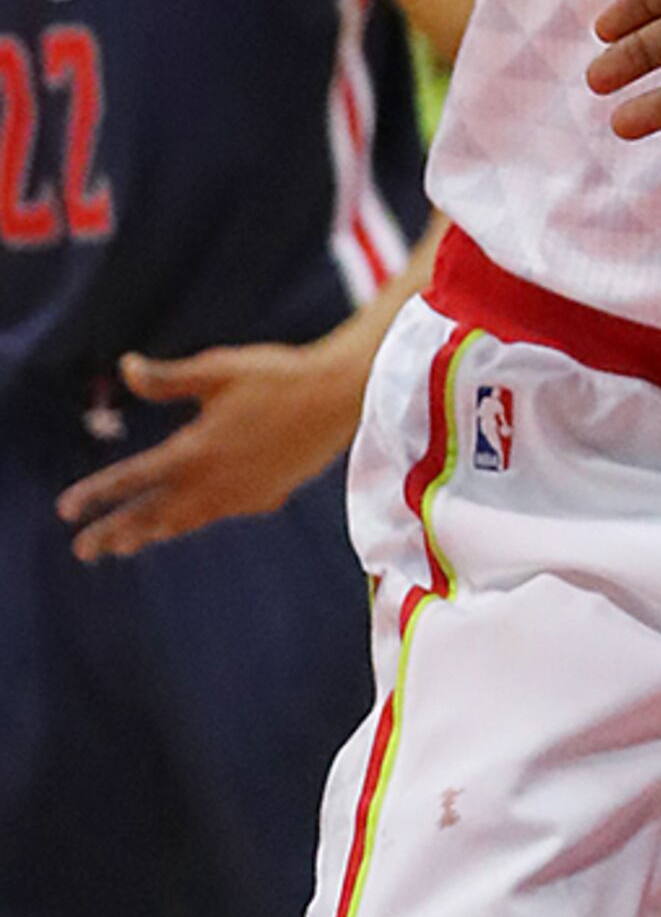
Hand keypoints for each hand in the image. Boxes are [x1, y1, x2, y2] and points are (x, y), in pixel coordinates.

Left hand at [58, 308, 376, 557]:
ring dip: (148, 533)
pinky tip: (182, 520)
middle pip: (150, 515)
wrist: (340, 398)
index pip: (133, 479)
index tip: (66, 509)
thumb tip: (126, 367)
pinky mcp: (262, 498)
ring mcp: (237, 495)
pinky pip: (216, 514)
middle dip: (113, 532)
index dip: (96, 494)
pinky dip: (189, 521)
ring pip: (181, 522)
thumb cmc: (278, 375)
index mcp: (195, 449)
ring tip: (126, 544)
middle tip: (83, 550)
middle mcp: (210, 481)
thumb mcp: (220, 368)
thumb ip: (169, 378)